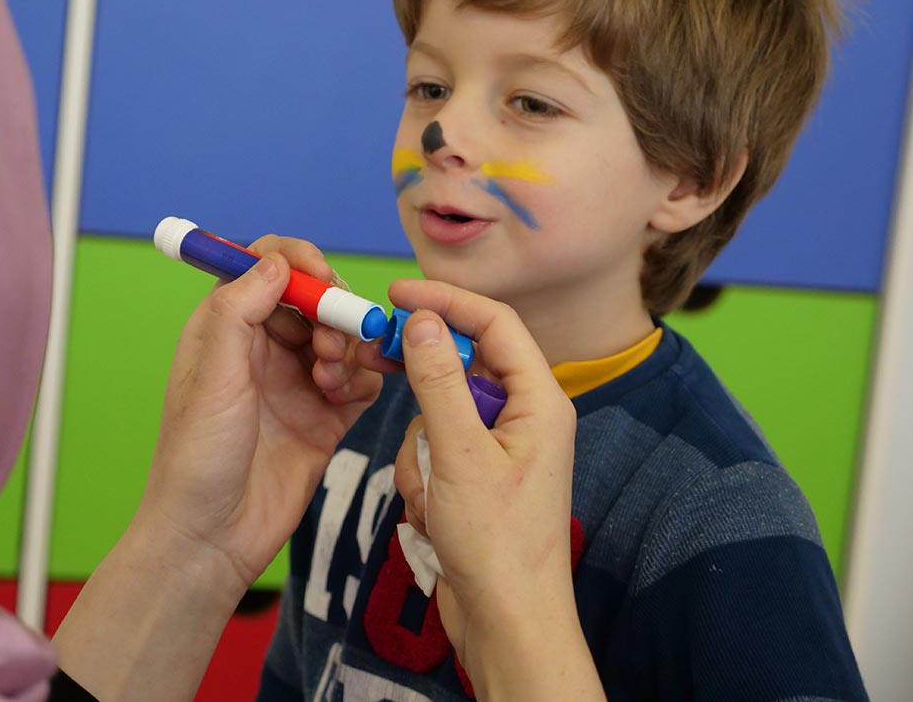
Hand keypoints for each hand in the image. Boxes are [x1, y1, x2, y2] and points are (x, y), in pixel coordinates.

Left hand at [138, 235, 381, 594]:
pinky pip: (361, 378)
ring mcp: (297, 381)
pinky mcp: (326, 416)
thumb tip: (274, 261)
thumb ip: (240, 310)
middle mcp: (263, 348)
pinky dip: (362, 378)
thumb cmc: (197, 456)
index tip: (320, 277)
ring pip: (342, 335)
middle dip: (331, 310)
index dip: (298, 261)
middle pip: (315, 297)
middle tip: (327, 345)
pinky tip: (343, 397)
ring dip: (346, 346)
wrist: (214, 538)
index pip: (267, 267)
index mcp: (226, 328)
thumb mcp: (213, 374)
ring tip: (330, 379)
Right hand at [389, 279, 602, 700]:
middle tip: (373, 363)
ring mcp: (500, 447)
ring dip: (421, 448)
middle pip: (461, 364)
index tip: (395, 292)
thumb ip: (437, 381)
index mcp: (539, 400)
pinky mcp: (478, 475)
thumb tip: (421, 320)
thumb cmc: (496, 543)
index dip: (445, 300)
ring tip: (429, 493)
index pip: (494, 323)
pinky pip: (435, 449)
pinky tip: (431, 513)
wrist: (507, 621)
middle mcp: (524, 415)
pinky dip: (422, 475)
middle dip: (420, 380)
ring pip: (438, 411)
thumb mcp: (458, 455)